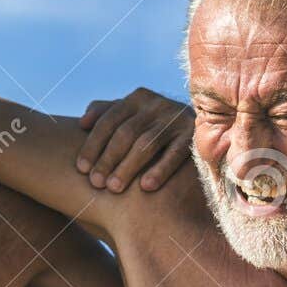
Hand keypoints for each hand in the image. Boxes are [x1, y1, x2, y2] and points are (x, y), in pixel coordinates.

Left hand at [76, 87, 193, 193]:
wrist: (205, 129)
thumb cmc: (153, 129)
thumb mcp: (132, 117)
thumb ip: (107, 114)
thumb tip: (82, 123)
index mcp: (137, 98)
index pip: (109, 120)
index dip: (93, 145)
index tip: (81, 169)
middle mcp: (156, 104)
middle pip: (125, 133)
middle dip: (108, 159)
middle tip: (96, 184)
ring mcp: (176, 118)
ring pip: (146, 144)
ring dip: (127, 167)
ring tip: (114, 188)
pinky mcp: (194, 134)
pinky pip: (175, 153)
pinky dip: (160, 169)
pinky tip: (145, 187)